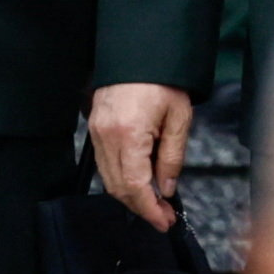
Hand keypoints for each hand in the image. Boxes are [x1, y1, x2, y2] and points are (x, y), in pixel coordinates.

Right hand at [86, 79, 194, 224]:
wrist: (139, 52)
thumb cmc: (164, 81)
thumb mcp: (179, 117)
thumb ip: (172, 157)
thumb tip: (166, 188)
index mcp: (128, 134)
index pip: (134, 185)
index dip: (149, 209)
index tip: (164, 221)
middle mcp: (106, 137)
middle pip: (117, 187)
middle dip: (140, 207)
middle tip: (163, 216)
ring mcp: (96, 132)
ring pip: (108, 178)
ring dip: (130, 195)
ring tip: (155, 202)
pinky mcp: (94, 128)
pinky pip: (105, 163)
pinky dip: (121, 178)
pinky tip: (139, 181)